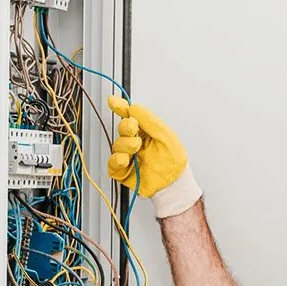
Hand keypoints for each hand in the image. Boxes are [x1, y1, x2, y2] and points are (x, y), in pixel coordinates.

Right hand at [107, 96, 202, 217]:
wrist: (174, 183)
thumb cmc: (174, 161)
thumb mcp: (165, 135)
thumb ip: (148, 120)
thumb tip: (133, 107)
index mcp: (146, 132)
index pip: (130, 117)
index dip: (121, 108)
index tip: (113, 102)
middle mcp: (136, 143)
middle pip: (122, 129)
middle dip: (126, 127)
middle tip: (133, 128)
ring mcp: (128, 157)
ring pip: (117, 145)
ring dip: (125, 144)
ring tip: (136, 147)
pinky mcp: (123, 171)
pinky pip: (112, 163)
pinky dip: (116, 159)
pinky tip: (125, 159)